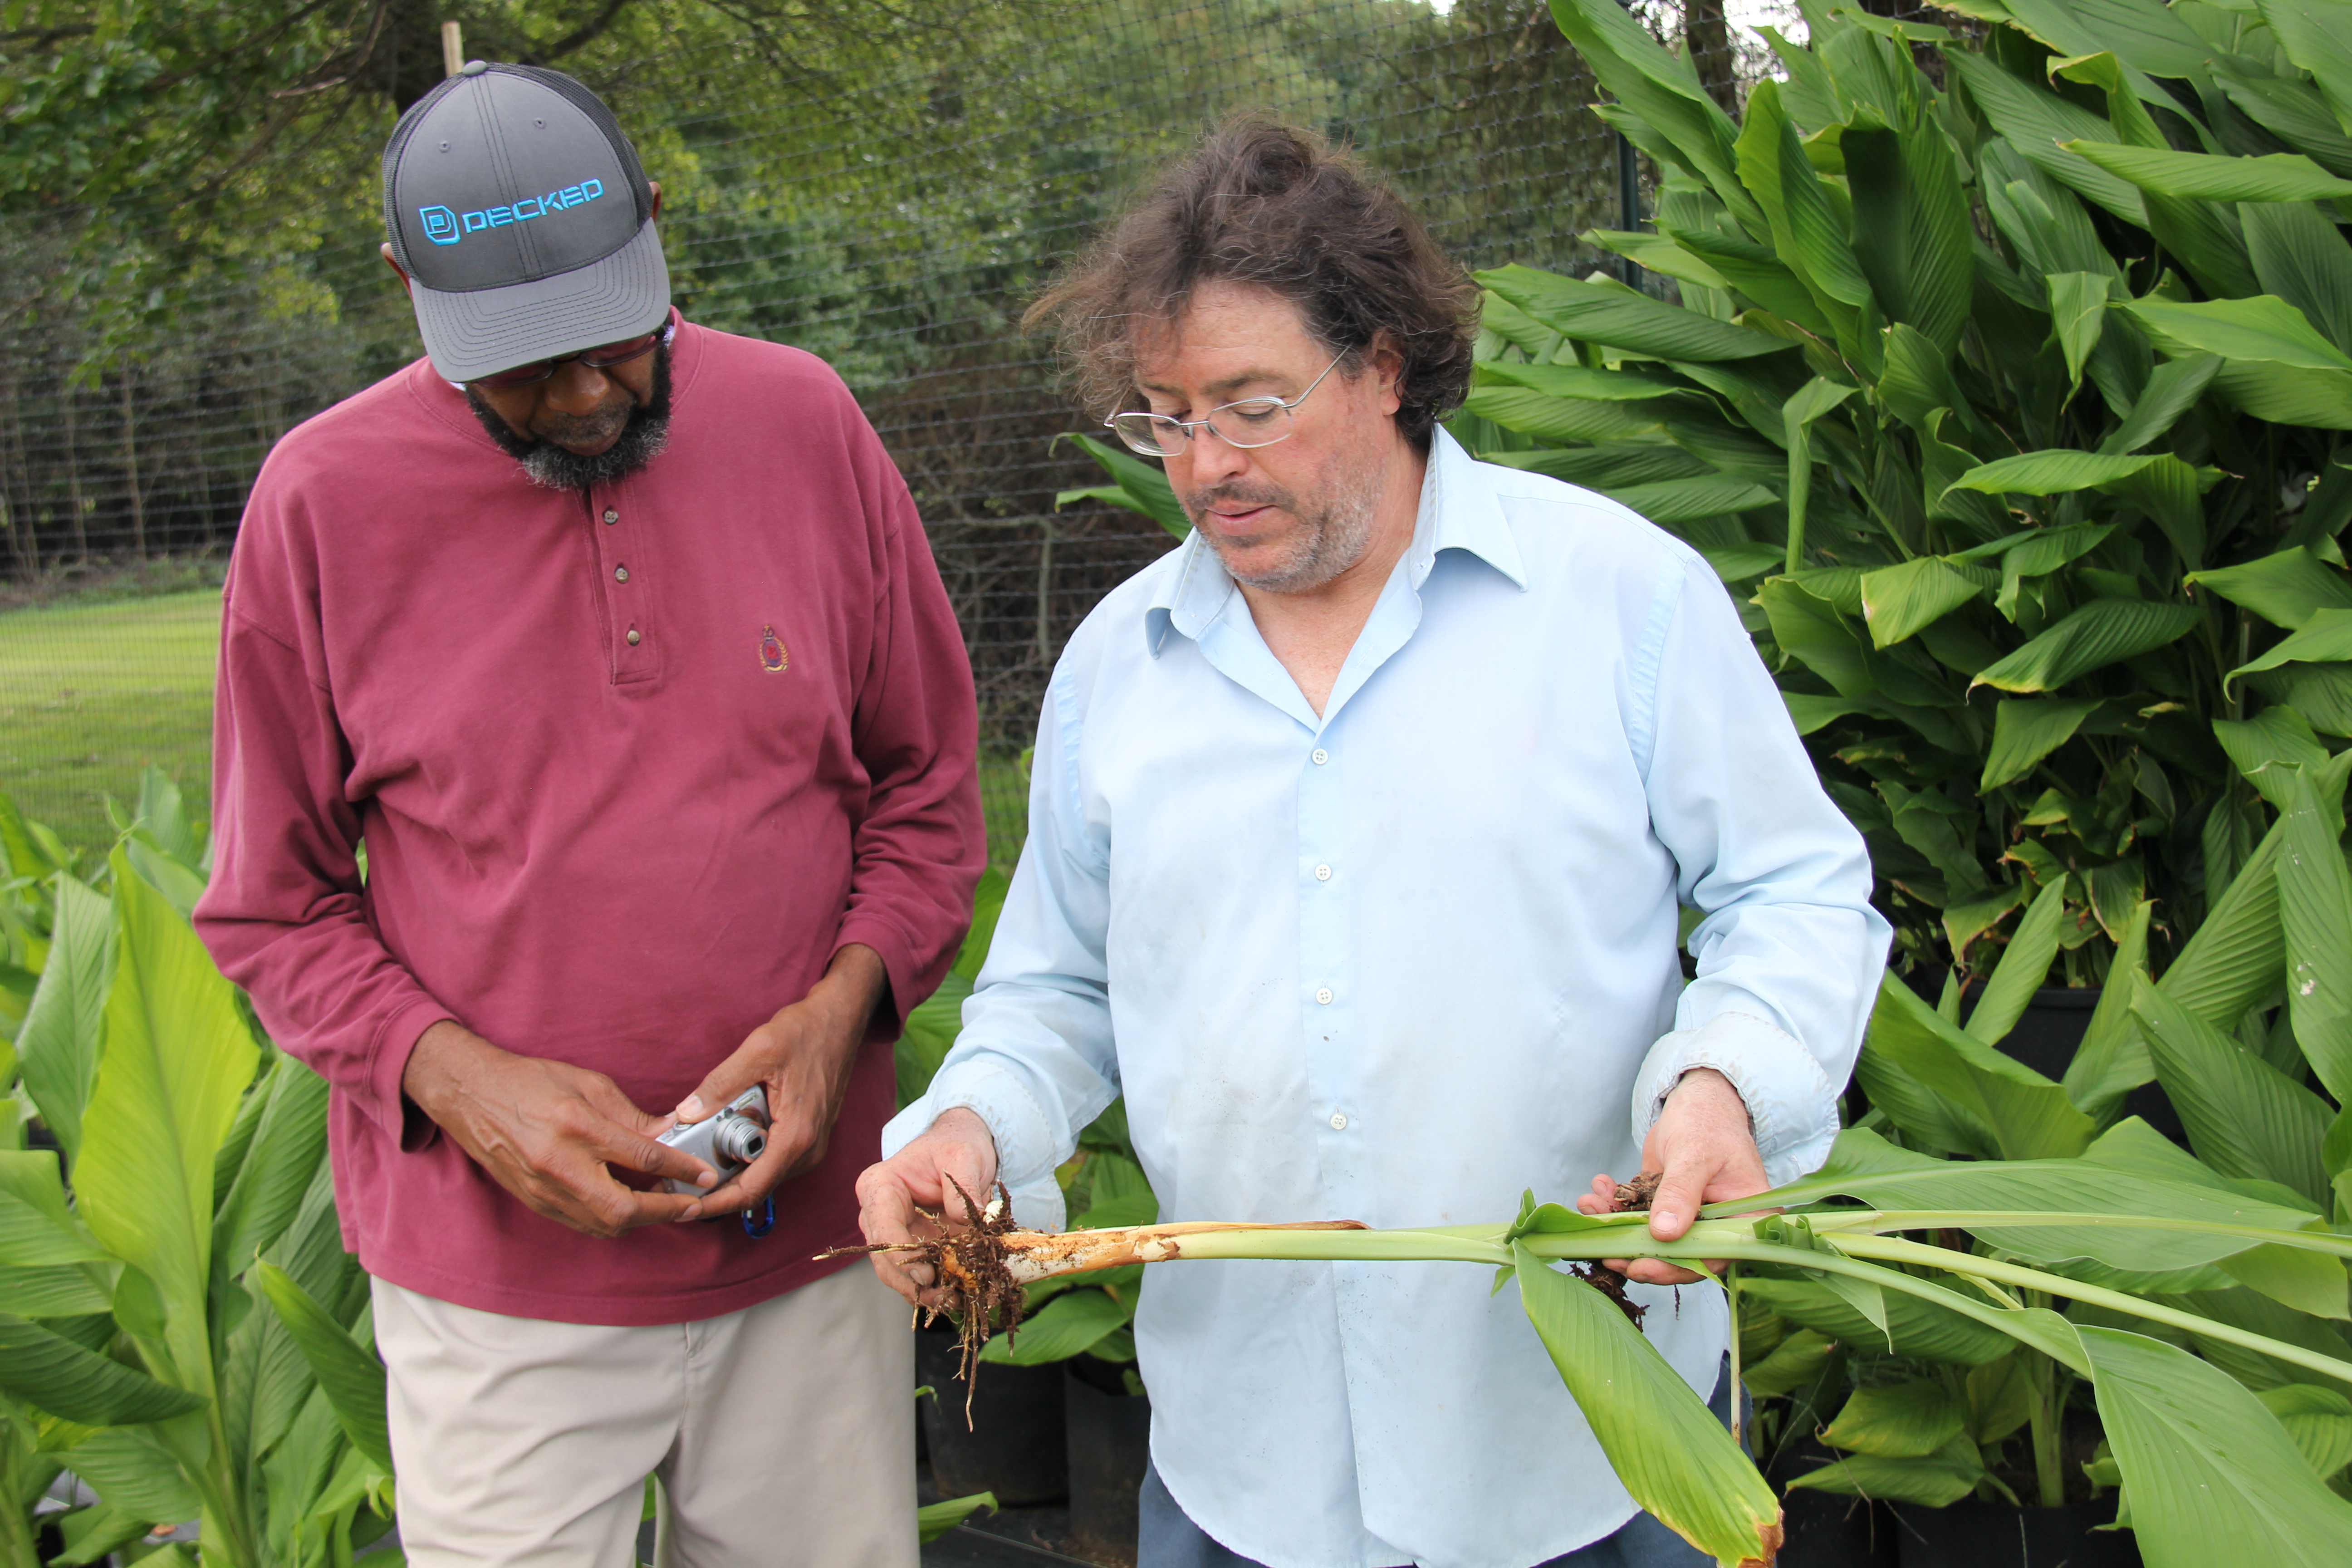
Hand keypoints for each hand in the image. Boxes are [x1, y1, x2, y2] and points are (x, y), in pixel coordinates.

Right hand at [401, 1020, 714, 1237]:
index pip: (641, 1157)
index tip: (705, 1175)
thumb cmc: (530, 1082)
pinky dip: (611, 1221)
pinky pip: (581, 1223)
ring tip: (667, 1206)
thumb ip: (630, 1115)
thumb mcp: (588, 1084)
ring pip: (603, 1224)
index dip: (680, 1169)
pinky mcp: (534, 1202)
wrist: (471, 1095)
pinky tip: (629, 1209)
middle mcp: (559, 1164)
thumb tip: (670, 1133)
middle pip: (622, 1208)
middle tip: (692, 1204)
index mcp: (577, 1126)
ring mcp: (543, 1189)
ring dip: (641, 1220)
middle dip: (664, 1211)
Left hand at [672, 944, 888, 1214]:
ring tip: (698, 1153)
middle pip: (755, 1187)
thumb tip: (686, 1113)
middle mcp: (807, 1149)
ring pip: (763, 1174)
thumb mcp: (757, 1051)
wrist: (840, 1020)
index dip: (715, 1203)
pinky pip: (772, 1159)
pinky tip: (726, 1135)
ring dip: (732, 1169)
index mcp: (796, 1136)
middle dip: (717, 1186)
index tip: (685, 1206)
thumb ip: (720, 1085)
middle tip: (679, 1177)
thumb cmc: (806, 1032)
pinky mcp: (809, 1137)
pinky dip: (747, 1155)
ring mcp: (811, 1145)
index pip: (751, 1190)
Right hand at [853, 1107, 997, 1308]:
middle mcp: (878, 1215)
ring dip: (925, 1292)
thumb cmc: (956, 1146)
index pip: (883, 1229)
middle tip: (943, 1298)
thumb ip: (962, 1187)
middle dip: (912, 1283)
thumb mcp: (963, 1156)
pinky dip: (938, 1288)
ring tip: (955, 1300)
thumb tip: (966, 1220)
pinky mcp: (913, 1248)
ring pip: (899, 1274)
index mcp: (879, 1187)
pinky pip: (919, 1274)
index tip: (926, 1276)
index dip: (902, 1257)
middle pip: (884, 1260)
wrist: (961, 1149)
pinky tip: (961, 1295)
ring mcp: (893, 1235)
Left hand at [1578, 1067, 1770, 1285]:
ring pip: (1651, 1238)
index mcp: (1744, 1220)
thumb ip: (1680, 1193)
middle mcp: (1718, 1227)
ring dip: (1617, 1225)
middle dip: (1634, 1249)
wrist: (1697, 1100)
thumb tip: (1664, 1233)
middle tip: (1602, 1246)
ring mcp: (1690, 1218)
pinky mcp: (1665, 1206)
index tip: (1637, 1266)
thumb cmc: (1708, 1121)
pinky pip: (1638, 1216)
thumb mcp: (1694, 1154)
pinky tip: (1598, 1190)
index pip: (1710, 1257)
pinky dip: (1614, 1206)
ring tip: (1590, 1204)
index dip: (1673, 1268)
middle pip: (1676, 1255)